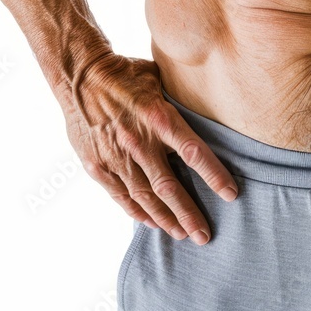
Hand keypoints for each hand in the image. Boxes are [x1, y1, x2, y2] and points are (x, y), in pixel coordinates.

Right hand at [63, 52, 237, 244]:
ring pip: (145, 197)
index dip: (214, 176)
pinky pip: (120, 195)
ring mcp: (116, 157)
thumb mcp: (160, 80)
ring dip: (165, 218)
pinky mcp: (97, 165)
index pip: (194, 153)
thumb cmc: (126, 74)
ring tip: (181, 234)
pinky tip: (151, 222)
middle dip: (189, 214)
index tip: (230, 195)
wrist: (79, 76)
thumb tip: (211, 106)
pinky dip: (136, 211)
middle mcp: (139, 142)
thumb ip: (181, 101)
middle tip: (204, 235)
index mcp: (160, 118)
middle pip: (169, 186)